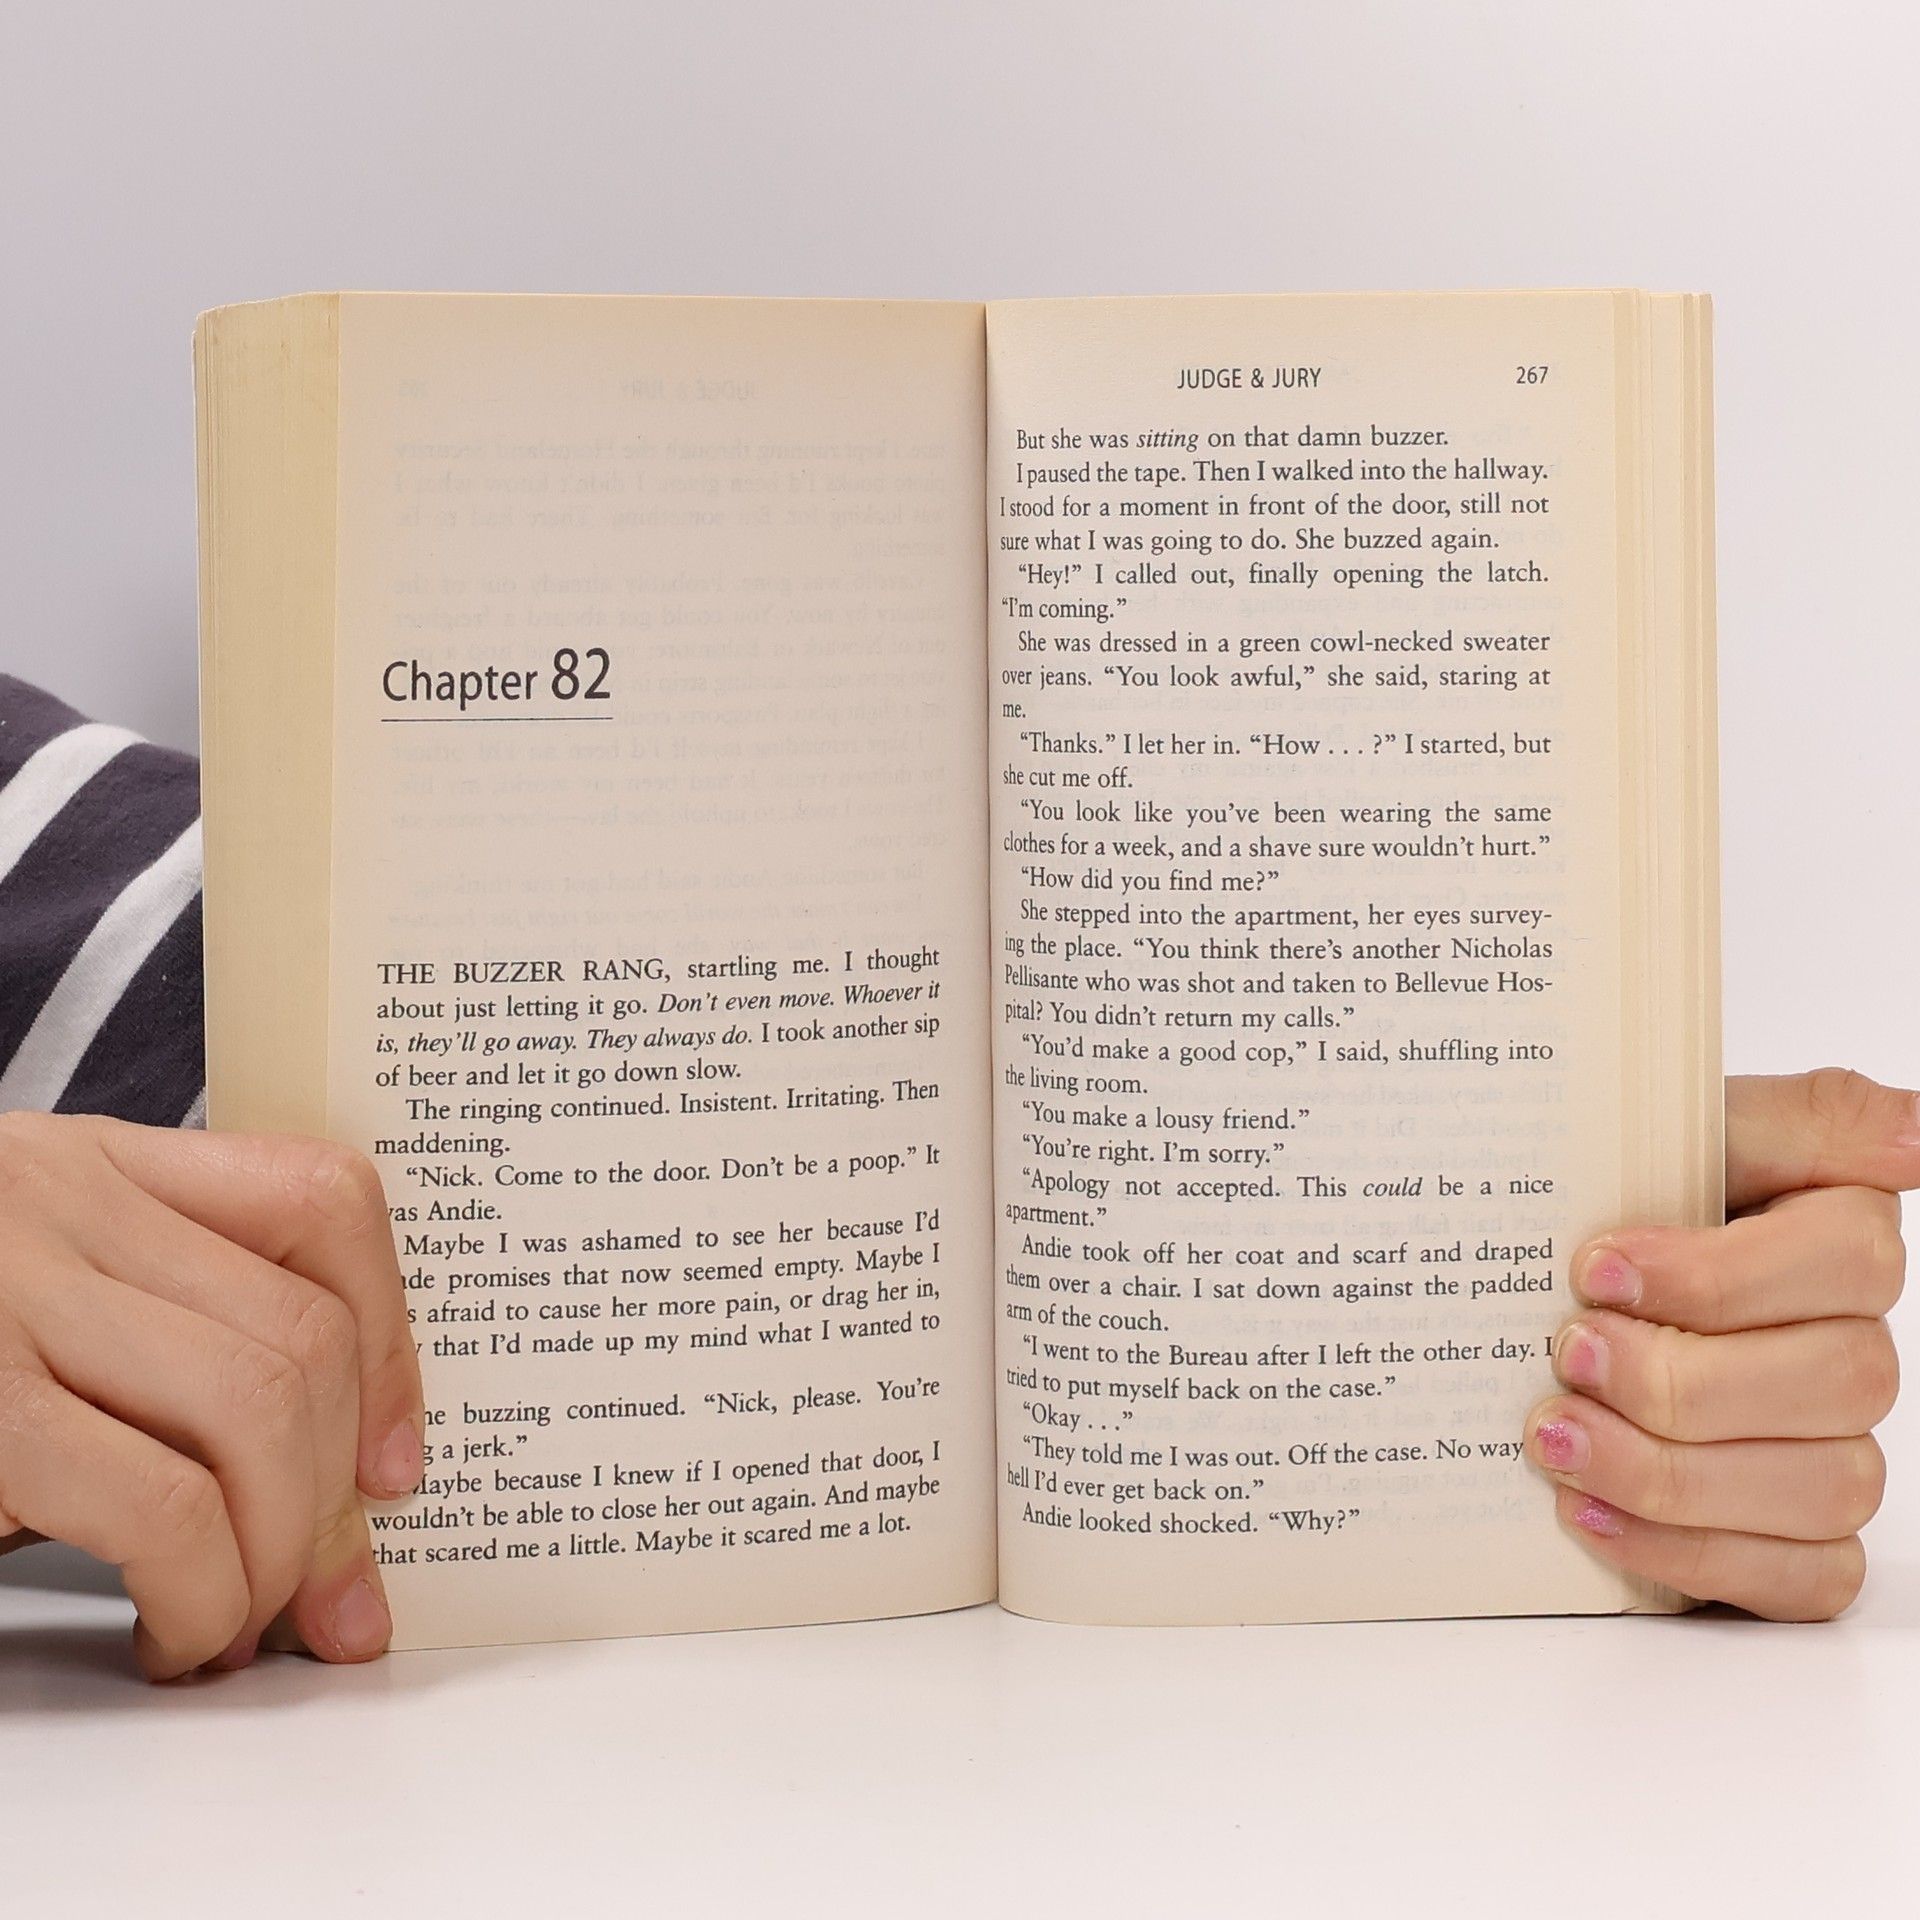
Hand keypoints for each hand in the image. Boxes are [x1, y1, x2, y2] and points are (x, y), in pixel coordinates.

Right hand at [0, 1111, 423, 1677]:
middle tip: (325, 1597)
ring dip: (277, 1552)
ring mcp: (4, 1296)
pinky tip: (172, 1626)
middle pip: (304, 1333)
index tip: (393, 1464)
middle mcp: (56, 1204)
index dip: (395, 1341)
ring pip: (257, 1408)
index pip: (322, 1200)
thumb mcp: (24, 1286)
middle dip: (338, 1497)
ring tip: (232, 1621)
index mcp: (90, 1165)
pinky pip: (157, 1501)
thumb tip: (333, 1481)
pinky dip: (200, 1587)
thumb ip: (150, 1327)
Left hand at [1526, 1069, 1910, 1618]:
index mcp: (1841, 1241)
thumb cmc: (1622, 1202)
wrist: (1551, 1285)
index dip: (1720, 1276)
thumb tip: (1915, 1135)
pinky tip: (1586, 1514)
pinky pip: (1797, 1577)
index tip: (1598, 1268)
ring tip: (1555, 1437)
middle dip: (1683, 1379)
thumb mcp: (1685, 1130)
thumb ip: (1799, 1119)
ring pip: (1820, 1489)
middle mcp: (1854, 1351)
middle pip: (1838, 1384)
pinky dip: (1686, 1554)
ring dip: (1670, 1472)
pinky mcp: (1802, 1541)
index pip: (1849, 1262)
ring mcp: (1837, 1451)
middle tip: (1568, 1353)